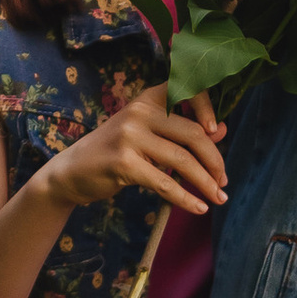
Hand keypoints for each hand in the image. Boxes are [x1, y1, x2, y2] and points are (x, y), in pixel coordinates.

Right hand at [43, 84, 227, 220]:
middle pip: (193, 134)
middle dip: (214, 160)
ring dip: (205, 183)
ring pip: (182, 160)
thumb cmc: (118, 150)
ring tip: (218, 197)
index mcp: (148, 99)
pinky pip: (165, 183)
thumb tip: (221, 130)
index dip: (208, 107)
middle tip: (223, 181)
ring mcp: (130, 136)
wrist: (73, 171)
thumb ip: (183, 129)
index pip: (187, 90)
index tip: (217, 131)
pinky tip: (198, 207)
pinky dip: (186, 198)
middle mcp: (140, 112)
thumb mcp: (149, 134)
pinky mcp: (124, 163)